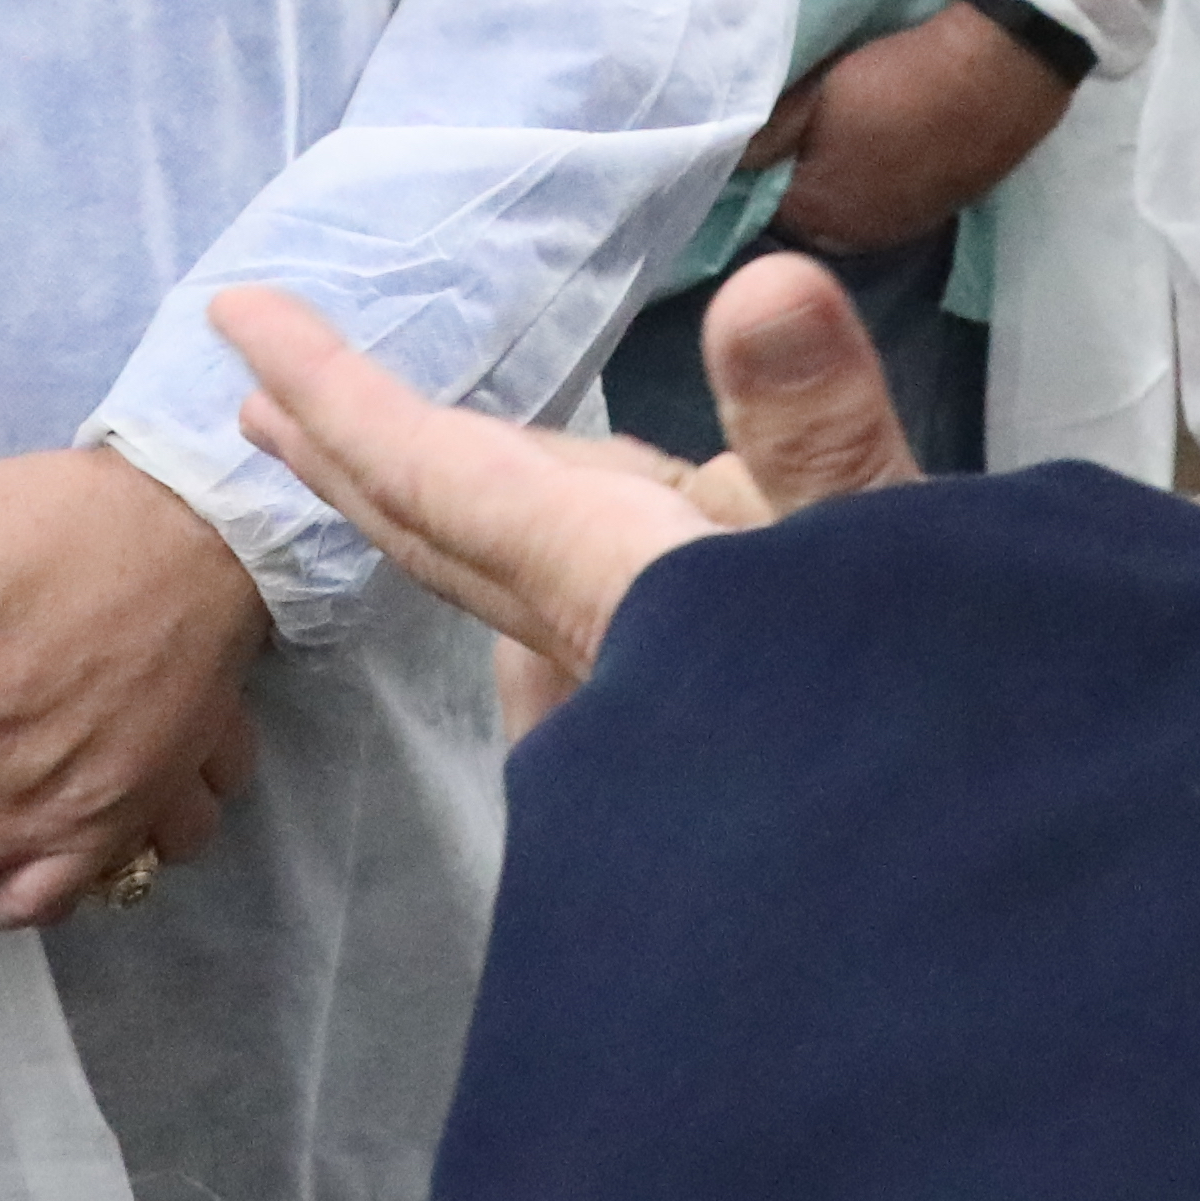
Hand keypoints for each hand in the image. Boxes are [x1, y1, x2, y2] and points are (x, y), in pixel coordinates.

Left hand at [225, 257, 918, 717]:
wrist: (963, 915)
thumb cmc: (932, 734)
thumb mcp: (899, 565)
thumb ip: (826, 429)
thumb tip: (764, 285)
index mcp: (617, 590)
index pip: (439, 476)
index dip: (335, 393)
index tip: (236, 317)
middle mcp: (606, 644)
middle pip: (443, 535)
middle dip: (355, 458)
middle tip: (258, 402)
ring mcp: (646, 695)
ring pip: (520, 578)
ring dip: (456, 508)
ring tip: (416, 456)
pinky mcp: (696, 728)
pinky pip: (598, 620)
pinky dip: (570, 567)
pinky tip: (595, 564)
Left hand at [747, 0, 1080, 246]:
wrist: (998, 71)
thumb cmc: (894, 79)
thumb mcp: (815, 95)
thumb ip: (766, 136)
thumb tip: (725, 160)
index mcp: (818, 213)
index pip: (757, 206)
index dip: (754, 170)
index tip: (754, 136)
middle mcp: (857, 238)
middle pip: (802, 218)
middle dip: (791, 181)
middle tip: (794, 131)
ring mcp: (903, 228)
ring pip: (844, 214)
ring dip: (833, 183)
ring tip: (836, 135)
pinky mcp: (938, 210)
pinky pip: (883, 206)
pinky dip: (870, 182)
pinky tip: (877, 148)